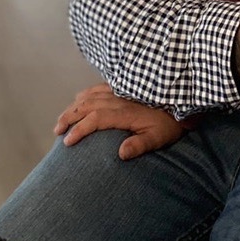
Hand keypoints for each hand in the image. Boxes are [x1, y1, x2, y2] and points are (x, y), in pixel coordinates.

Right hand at [54, 83, 184, 159]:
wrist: (183, 99)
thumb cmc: (170, 123)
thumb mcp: (158, 137)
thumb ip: (140, 145)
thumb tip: (120, 154)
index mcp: (125, 111)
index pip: (95, 118)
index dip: (79, 129)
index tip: (66, 142)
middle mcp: (120, 98)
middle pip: (87, 104)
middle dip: (69, 117)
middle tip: (56, 131)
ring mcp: (121, 90)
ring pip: (91, 95)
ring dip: (74, 106)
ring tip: (62, 120)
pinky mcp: (124, 86)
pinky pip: (99, 86)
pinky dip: (86, 93)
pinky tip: (79, 99)